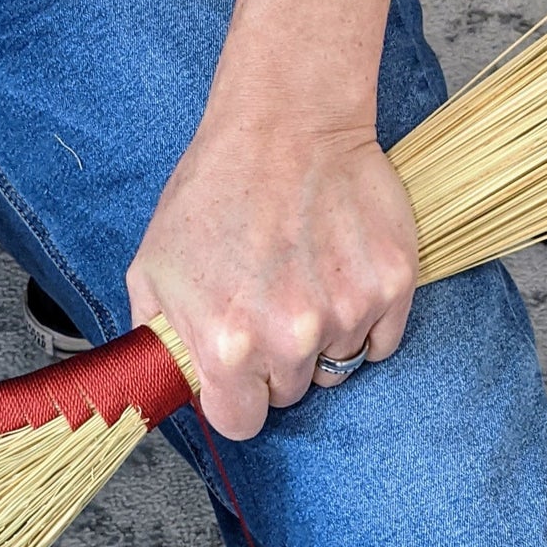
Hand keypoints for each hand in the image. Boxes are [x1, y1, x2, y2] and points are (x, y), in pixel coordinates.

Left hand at [127, 70, 417, 441]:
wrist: (287, 123)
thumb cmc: (215, 189)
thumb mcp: (153, 268)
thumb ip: (161, 340)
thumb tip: (170, 384)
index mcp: (228, 345)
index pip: (241, 423)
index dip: (237, 397)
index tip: (239, 372)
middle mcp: (291, 339)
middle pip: (290, 393)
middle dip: (276, 360)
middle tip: (269, 300)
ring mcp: (348, 313)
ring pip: (337, 366)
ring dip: (322, 336)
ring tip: (303, 276)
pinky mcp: (392, 286)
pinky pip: (380, 340)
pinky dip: (363, 319)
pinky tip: (339, 273)